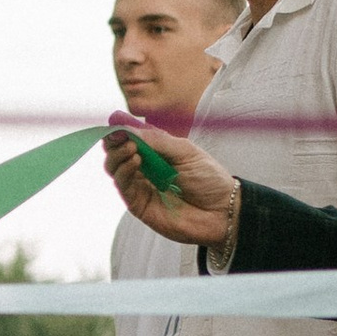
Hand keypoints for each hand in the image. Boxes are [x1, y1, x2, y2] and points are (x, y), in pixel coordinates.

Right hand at [103, 122, 237, 248]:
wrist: (222, 210)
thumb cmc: (208, 179)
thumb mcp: (185, 151)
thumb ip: (156, 140)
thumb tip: (127, 130)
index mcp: (156, 154)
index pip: (129, 140)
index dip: (120, 132)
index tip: (117, 125)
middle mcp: (145, 170)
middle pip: (116, 154)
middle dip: (115, 143)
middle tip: (121, 136)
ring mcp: (140, 187)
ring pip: (115, 169)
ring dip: (118, 155)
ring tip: (131, 148)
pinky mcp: (139, 205)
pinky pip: (123, 187)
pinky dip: (124, 171)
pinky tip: (135, 160)